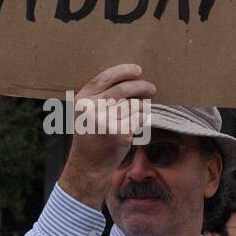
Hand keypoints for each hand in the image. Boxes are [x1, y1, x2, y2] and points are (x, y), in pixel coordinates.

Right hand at [58, 64, 155, 208]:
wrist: (89, 164)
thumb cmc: (90, 136)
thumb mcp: (85, 112)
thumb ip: (100, 96)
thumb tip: (130, 79)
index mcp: (83, 99)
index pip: (106, 78)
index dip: (123, 71)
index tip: (137, 70)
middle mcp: (93, 108)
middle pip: (124, 89)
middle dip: (142, 87)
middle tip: (152, 88)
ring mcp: (106, 120)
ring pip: (134, 105)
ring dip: (143, 106)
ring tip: (142, 110)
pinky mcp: (119, 132)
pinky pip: (139, 119)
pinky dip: (142, 119)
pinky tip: (138, 123)